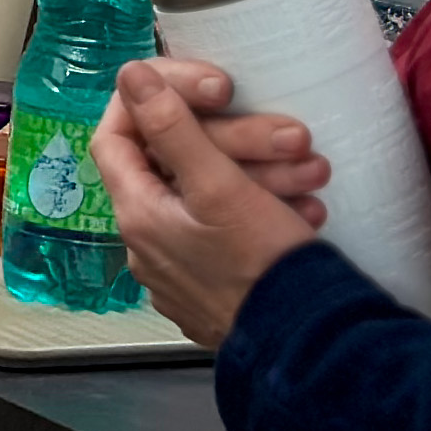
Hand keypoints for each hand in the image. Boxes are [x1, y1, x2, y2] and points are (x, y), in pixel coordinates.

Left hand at [89, 58, 331, 347]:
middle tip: (294, 136)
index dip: (151, 101)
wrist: (311, 354)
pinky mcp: (218, 289)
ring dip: (264, 175)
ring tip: (314, 173)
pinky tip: (307, 211)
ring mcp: (183, 270)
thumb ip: (173, 128)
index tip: (206, 88)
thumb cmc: (262, 268)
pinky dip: (266, 212)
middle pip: (178, 166)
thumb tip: (129, 76)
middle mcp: (149, 244)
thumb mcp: (219, 187)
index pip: (117, 136)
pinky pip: (232, 234)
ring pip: (215, 199)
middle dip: (238, 141)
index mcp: (138, 215)